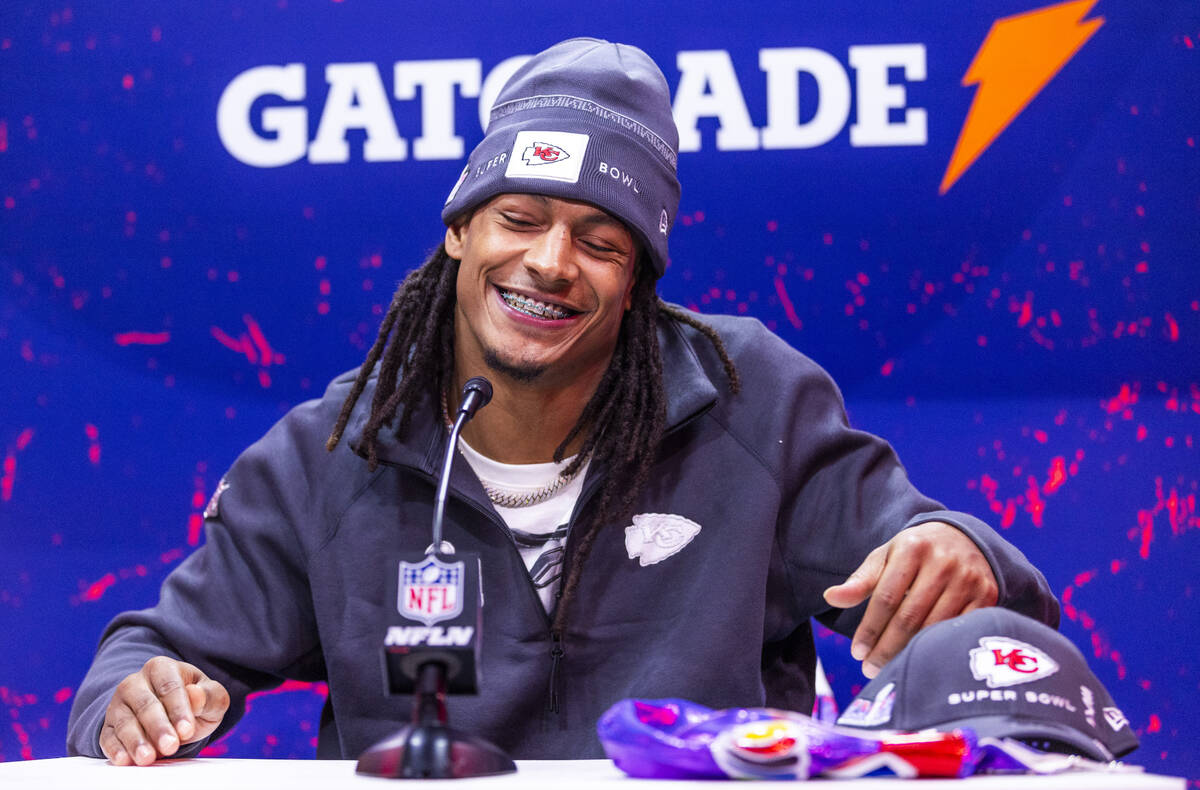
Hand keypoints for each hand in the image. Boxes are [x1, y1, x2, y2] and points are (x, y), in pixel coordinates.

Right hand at [100, 657, 229, 765]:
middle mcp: (135, 682)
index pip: (169, 687)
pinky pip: (108, 737)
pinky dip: (115, 749)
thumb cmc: (195, 703)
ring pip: (124, 721)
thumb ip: (209, 696)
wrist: (173, 715)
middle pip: (145, 704)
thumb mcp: (211, 698)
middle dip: (158, 727)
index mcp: (162, 668)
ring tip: (148, 758)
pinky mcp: (108, 726)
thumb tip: (196, 694)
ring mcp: (119, 704)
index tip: (187, 730)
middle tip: (170, 746)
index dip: (178, 709)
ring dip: (136, 741)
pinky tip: (124, 759)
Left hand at [822, 521, 997, 678]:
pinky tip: (924, 660)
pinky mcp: (988, 595)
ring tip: (891, 669)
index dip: (870, 628)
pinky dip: (940, 648)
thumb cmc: (915, 552)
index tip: (857, 652)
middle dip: (886, 648)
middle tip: (870, 669)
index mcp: (912, 548)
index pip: (885, 597)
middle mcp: (944, 561)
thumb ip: (861, 580)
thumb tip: (831, 597)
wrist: (965, 538)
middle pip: (909, 617)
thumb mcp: (886, 556)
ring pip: (934, 628)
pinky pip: (960, 630)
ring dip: (911, 653)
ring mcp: (969, 579)